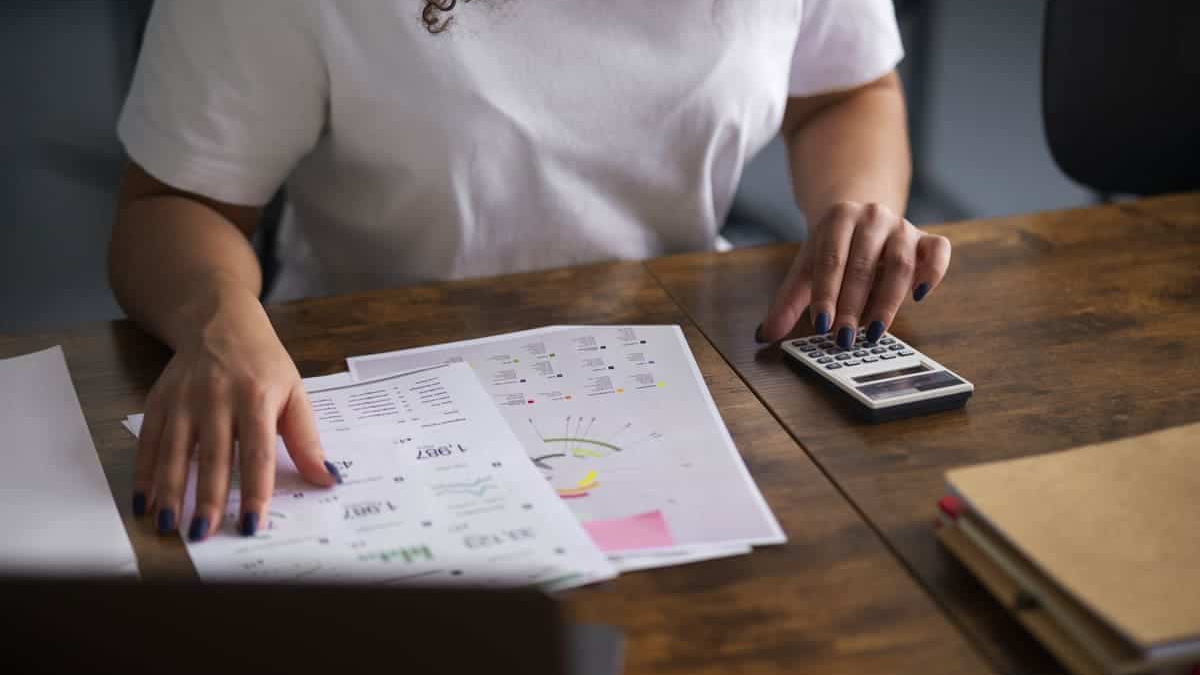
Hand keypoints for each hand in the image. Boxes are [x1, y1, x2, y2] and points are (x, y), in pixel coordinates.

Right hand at [132, 290, 338, 540]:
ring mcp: (184, 399)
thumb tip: (328, 479)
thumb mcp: (295, 392)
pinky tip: (143, 503)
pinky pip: (149, 442)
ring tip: (169, 526)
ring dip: (170, 491)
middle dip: (207, 497)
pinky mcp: (159, 401)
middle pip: (213, 455)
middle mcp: (217, 397)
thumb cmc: (263, 363)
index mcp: (257, 397)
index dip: (254, 490)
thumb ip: (308, 439)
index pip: (258, 453)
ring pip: (174, 451)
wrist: (220, 322)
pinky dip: (143, 474)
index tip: (251, 524)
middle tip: (203, 534)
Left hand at [757, 201, 950, 346]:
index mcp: (838, 218)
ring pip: (900, 264)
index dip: (826, 294)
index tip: (821, 325)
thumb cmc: (832, 248)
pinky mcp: (928, 239)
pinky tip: (919, 297)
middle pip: (863, 265)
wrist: (861, 215)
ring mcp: (903, 226)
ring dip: (888, 301)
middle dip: (852, 305)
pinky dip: (933, 273)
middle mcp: (873, 217)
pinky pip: (938, 252)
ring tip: (874, 332)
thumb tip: (764, 335)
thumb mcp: (807, 268)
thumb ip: (788, 301)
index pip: (831, 260)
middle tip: (844, 338)